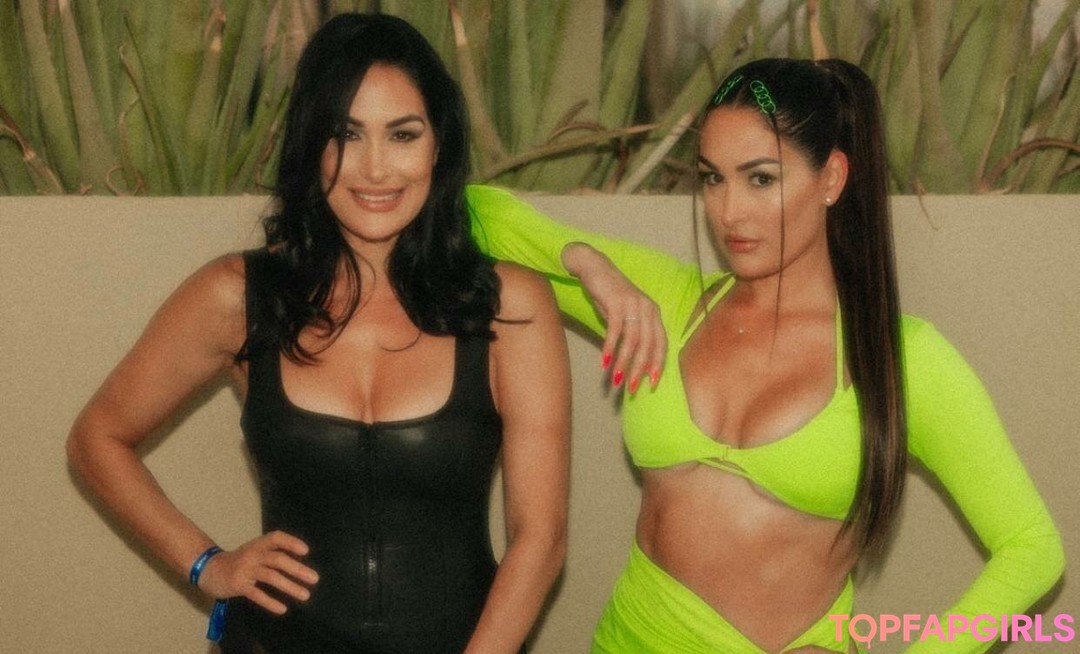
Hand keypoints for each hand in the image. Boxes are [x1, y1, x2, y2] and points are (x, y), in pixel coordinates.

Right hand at [196, 531, 318, 613]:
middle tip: (314, 579)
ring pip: (270, 576)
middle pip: (277, 559)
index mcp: (258, 544)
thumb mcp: (255, 551)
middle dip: (297, 569)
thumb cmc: (239, 561)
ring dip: (289, 586)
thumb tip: (300, 563)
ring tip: (305, 595)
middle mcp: (253, 554)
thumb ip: (273, 553)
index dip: (291, 542)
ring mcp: (245, 570)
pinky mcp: (238, 585)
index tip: (306, 551)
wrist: (210, 570)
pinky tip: (282, 608)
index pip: (276, 538)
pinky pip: (256, 594)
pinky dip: (270, 601)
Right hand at [562, 243, 665, 391]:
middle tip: (631, 388)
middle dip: (639, 369)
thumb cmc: (610, 295)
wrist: (595, 267)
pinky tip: (605, 362)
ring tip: (616, 380)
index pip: (661, 343)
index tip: (652, 383)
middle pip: (648, 345)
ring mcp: (633, 304)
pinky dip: (610, 348)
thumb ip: (633, 334)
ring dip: (624, 362)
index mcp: (654, 312)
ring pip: (632, 340)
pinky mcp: (617, 302)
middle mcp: (648, 308)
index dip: (657, 364)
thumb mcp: (626, 315)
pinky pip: (615, 330)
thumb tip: (636, 362)